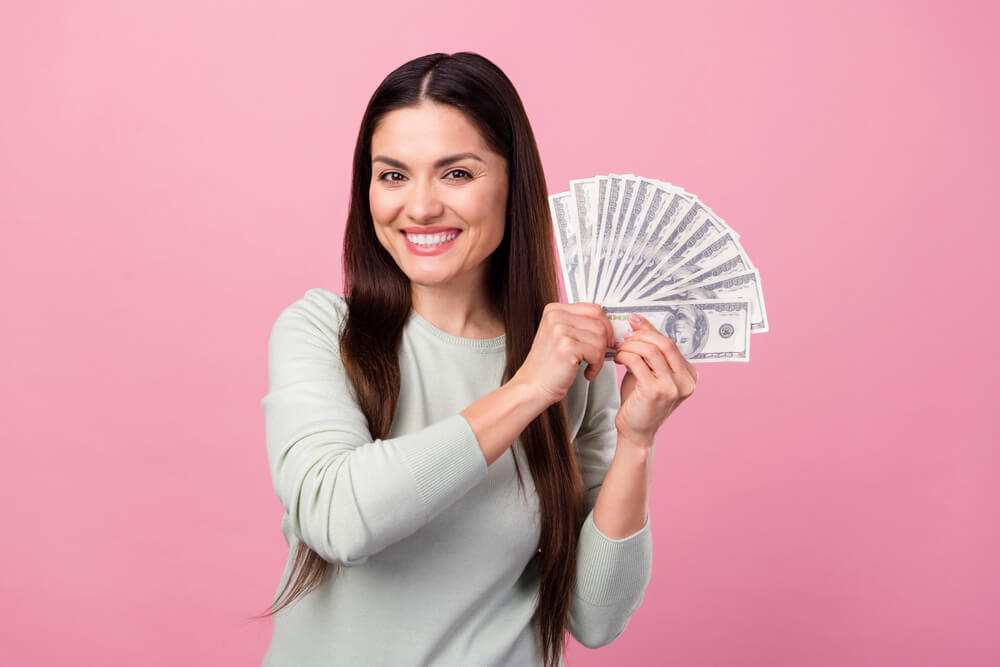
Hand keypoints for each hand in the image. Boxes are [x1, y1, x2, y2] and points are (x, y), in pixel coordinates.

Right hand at [510, 302, 614, 407]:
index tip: (606, 338)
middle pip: (599, 323)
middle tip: (599, 355)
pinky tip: (587, 372)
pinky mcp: (566, 346)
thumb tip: (606, 325)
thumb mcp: (560, 337)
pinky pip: (596, 353)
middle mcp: (556, 316)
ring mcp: (560, 330)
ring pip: (600, 338)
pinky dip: (596, 366)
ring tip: (590, 365)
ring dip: (600, 356)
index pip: (593, 309)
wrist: (532, 386)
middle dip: (604, 342)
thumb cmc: (547, 366)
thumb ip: (578, 325)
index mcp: (554, 310)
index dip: (605, 325)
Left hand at [613, 312, 698, 446]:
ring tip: (619, 351)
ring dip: (630, 346)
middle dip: (641, 336)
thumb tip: (638, 325)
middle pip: (665, 343)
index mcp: (689, 375)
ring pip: (650, 351)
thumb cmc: (641, 402)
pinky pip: (637, 362)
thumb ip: (650, 353)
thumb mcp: (649, 373)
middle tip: (624, 337)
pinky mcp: (655, 392)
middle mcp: (686, 381)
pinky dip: (624, 356)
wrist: (636, 432)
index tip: (635, 321)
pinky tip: (618, 360)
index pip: (671, 343)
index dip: (650, 330)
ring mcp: (672, 387)